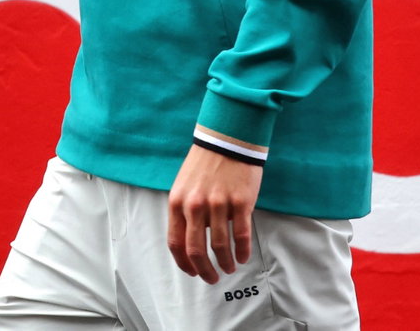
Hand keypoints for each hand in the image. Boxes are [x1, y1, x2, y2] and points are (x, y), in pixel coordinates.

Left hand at [167, 140, 263, 283]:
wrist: (226, 141)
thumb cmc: (204, 164)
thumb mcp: (184, 187)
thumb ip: (184, 212)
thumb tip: (190, 241)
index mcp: (178, 202)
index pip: (175, 242)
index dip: (184, 263)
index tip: (192, 272)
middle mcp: (195, 205)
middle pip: (196, 249)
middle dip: (204, 270)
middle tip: (212, 278)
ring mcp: (218, 204)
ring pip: (220, 246)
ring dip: (226, 263)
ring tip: (230, 268)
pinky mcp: (240, 202)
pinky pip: (240, 235)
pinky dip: (242, 251)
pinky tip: (243, 257)